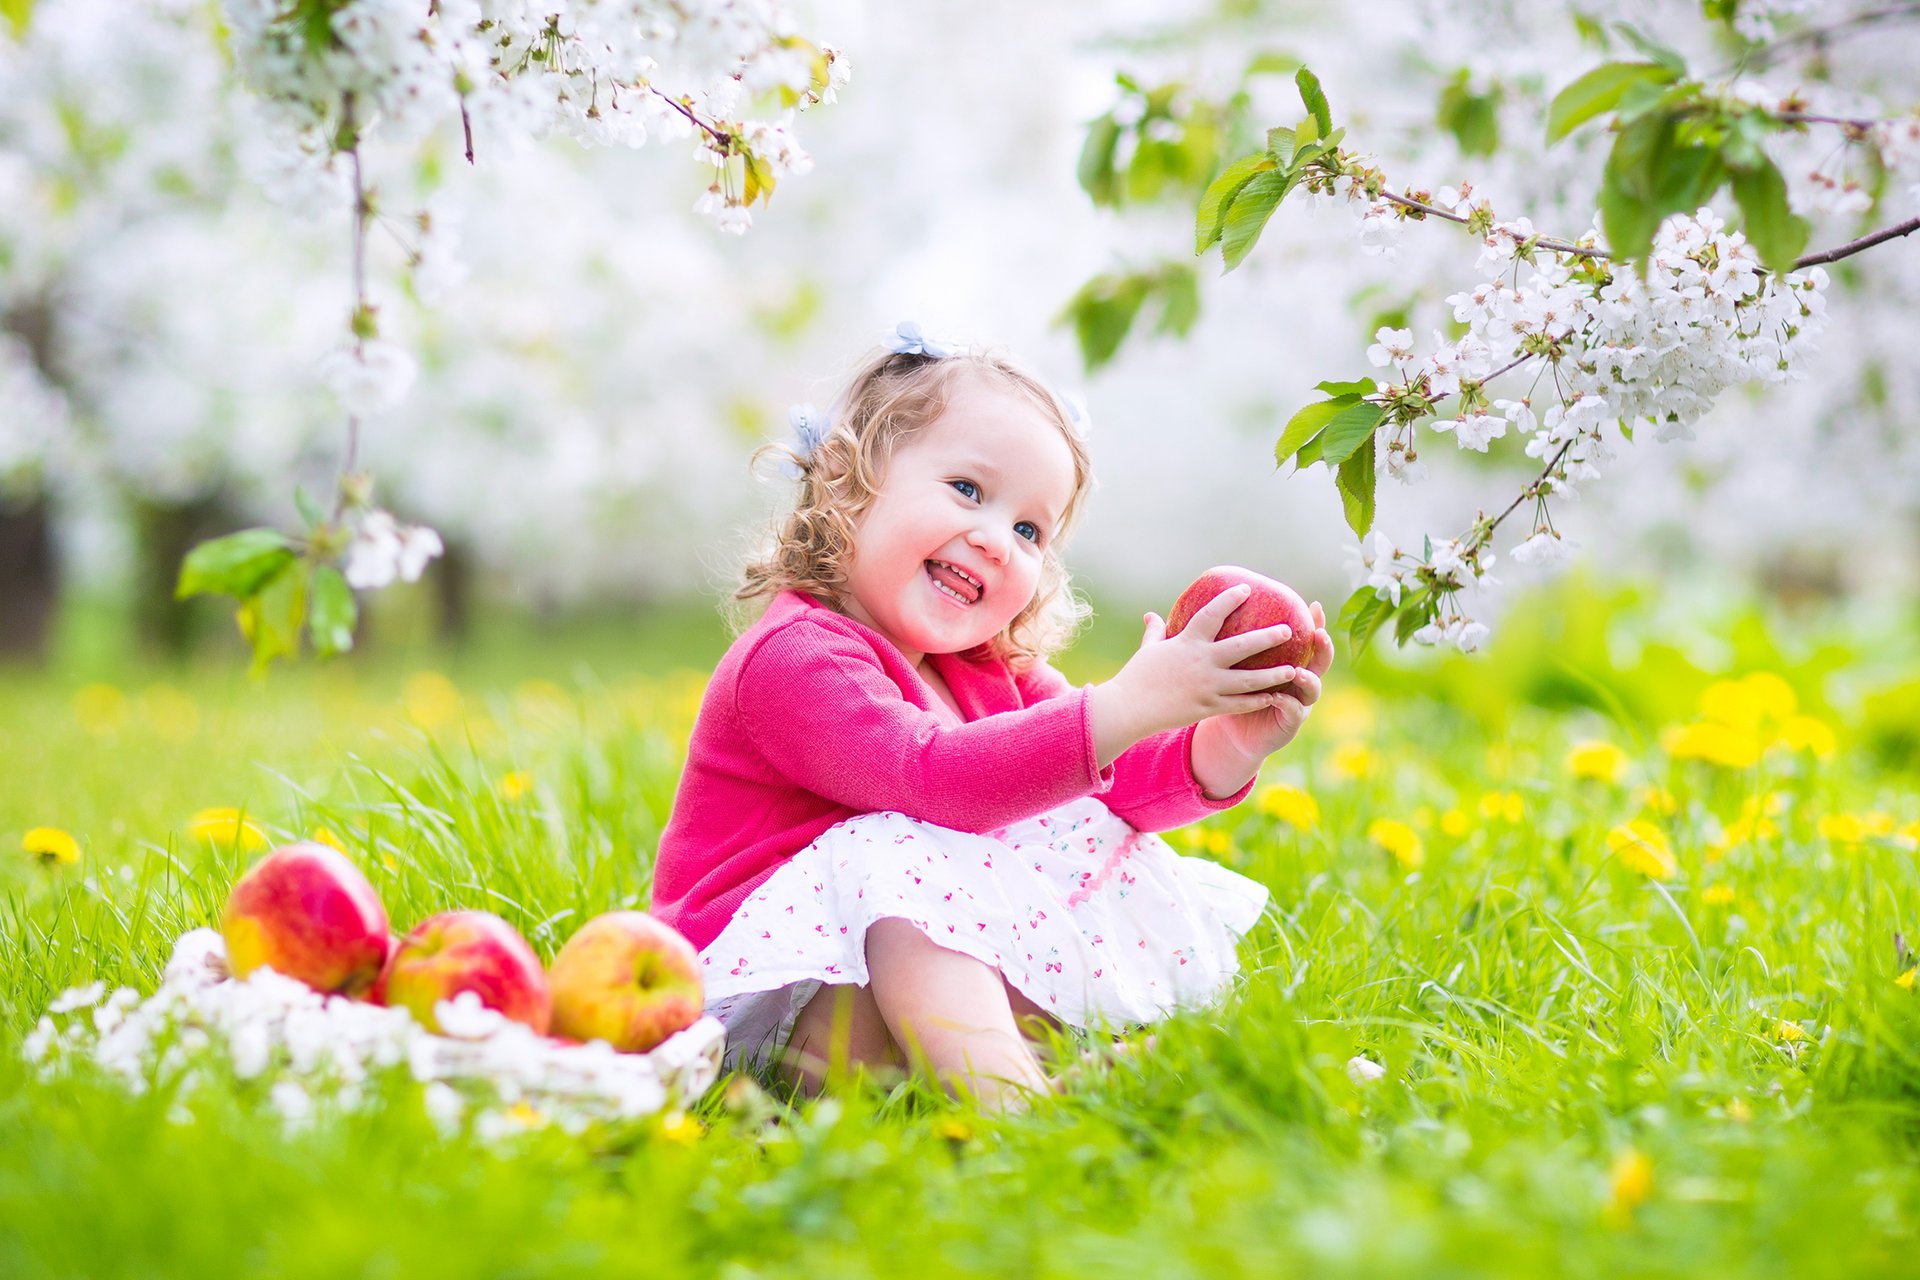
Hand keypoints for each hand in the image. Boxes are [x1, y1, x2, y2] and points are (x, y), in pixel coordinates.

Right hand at [1087, 584, 1300, 767]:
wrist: (1127, 709)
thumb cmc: (1136, 677)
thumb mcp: (1148, 650)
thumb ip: (1155, 632)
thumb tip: (1150, 615)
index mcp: (1187, 643)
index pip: (1212, 614)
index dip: (1230, 599)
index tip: (1246, 590)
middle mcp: (1201, 662)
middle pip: (1242, 646)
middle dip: (1267, 637)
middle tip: (1287, 630)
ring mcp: (1206, 686)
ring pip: (1248, 680)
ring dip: (1272, 674)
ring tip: (1293, 670)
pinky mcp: (1207, 707)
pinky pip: (1239, 704)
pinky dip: (1257, 701)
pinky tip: (1274, 697)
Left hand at [1200, 598, 1335, 763]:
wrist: (1233, 731)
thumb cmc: (1234, 691)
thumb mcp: (1237, 663)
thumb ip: (1238, 639)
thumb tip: (1219, 602)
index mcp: (1291, 662)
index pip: (1308, 640)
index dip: (1316, 624)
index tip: (1314, 606)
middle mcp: (1301, 681)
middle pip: (1321, 661)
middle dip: (1324, 647)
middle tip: (1318, 634)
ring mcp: (1299, 703)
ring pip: (1313, 688)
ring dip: (1308, 678)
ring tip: (1297, 671)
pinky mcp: (1290, 723)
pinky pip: (1293, 711)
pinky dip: (1287, 703)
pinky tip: (1275, 696)